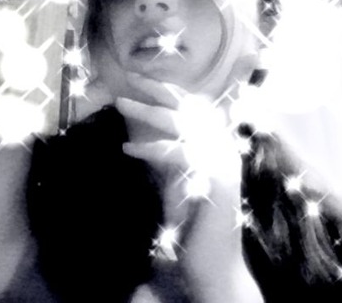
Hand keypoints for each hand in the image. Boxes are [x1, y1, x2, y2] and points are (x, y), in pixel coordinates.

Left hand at [116, 72, 261, 301]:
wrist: (214, 265)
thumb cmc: (193, 223)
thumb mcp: (175, 180)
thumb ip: (165, 156)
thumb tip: (139, 134)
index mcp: (216, 146)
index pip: (192, 107)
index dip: (167, 90)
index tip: (140, 78)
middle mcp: (223, 147)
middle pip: (187, 106)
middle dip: (157, 88)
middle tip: (129, 76)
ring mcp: (222, 160)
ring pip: (180, 124)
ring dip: (147, 111)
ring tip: (119, 102)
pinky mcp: (216, 178)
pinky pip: (177, 154)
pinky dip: (151, 149)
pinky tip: (128, 148)